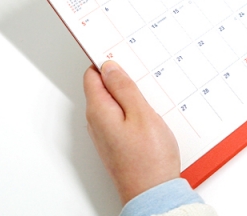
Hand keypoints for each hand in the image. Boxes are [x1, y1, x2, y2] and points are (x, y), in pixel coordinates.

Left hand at [83, 61, 180, 203]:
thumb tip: (110, 67)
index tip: (121, 53)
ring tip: (146, 91)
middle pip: (101, 86)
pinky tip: (146, 109)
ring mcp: (105, 132)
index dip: (105, 61)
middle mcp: (97, 121)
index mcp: (99, 111)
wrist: (154, 193)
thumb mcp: (141, 114)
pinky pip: (119, 114)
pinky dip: (130, 106)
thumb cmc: (149, 157)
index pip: (92, 75)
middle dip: (118, 76)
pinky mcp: (116, 140)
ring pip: (112, 100)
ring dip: (126, 92)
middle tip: (140, 72)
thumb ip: (124, 88)